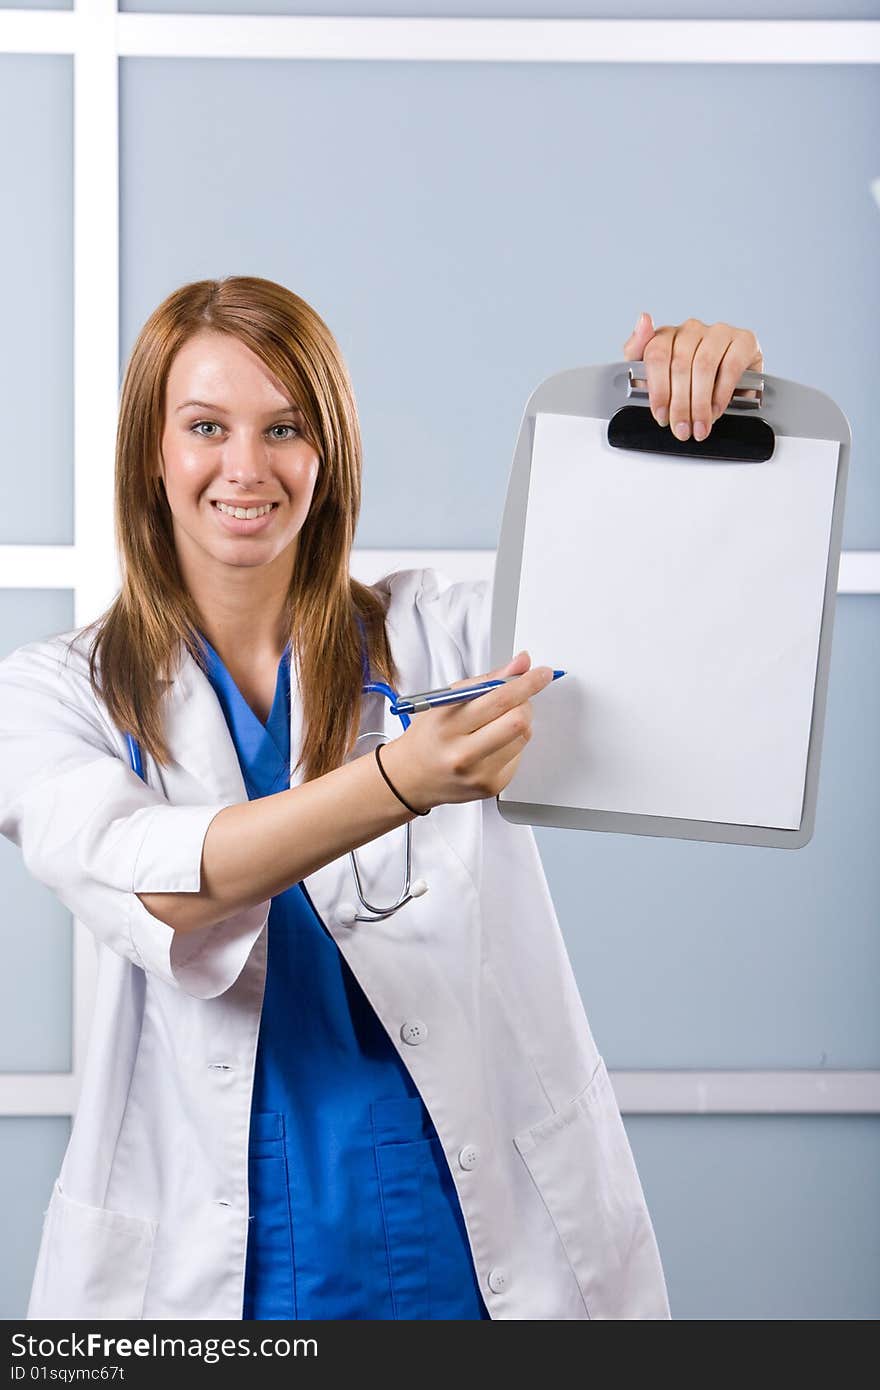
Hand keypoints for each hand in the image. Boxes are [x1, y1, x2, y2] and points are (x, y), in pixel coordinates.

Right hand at [379, 650, 552, 810]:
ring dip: (519, 723)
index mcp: (449, 726)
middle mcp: (463, 754)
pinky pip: (520, 755)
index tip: (543, 674)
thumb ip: (487, 680)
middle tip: (517, 698)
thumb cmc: (430, 735)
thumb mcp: (447, 701)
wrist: (413, 778)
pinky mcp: (493, 787)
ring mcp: (480, 774)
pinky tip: (493, 745)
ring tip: (496, 724)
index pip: (498, 700)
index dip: (526, 684)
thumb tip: (521, 664)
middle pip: (518, 721)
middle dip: (525, 703)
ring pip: (524, 737)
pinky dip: (513, 743)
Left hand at [622, 312, 763, 441]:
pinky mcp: (744, 340)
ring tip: (700, 426)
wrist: (729, 388)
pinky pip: (730, 367)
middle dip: (680, 404)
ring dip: (700, 403)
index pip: (657, 354)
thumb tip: (643, 319)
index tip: (661, 416)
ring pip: (703, 366)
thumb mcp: (653, 375)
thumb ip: (637, 350)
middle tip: (682, 429)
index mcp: (667, 335)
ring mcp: (718, 332)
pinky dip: (721, 393)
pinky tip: (716, 410)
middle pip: (680, 364)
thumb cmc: (687, 383)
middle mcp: (692, 329)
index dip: (658, 389)